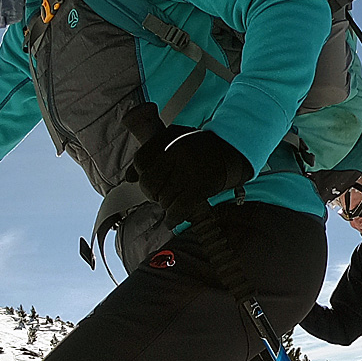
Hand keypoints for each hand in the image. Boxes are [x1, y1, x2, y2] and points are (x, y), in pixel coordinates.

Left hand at [124, 108, 252, 225]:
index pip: (141, 160)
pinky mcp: (199, 188)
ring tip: (173, 201)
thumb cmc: (200, 148)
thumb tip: (128, 177)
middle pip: (148, 182)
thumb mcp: (174, 140)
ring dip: (166, 205)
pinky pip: (178, 209)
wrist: (233, 152)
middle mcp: (178, 154)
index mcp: (170, 140)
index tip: (148, 178)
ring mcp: (189, 172)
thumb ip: (150, 154)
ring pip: (163, 198)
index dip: (140, 173)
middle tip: (160, 194)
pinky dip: (172, 218)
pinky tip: (171, 220)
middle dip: (151, 193)